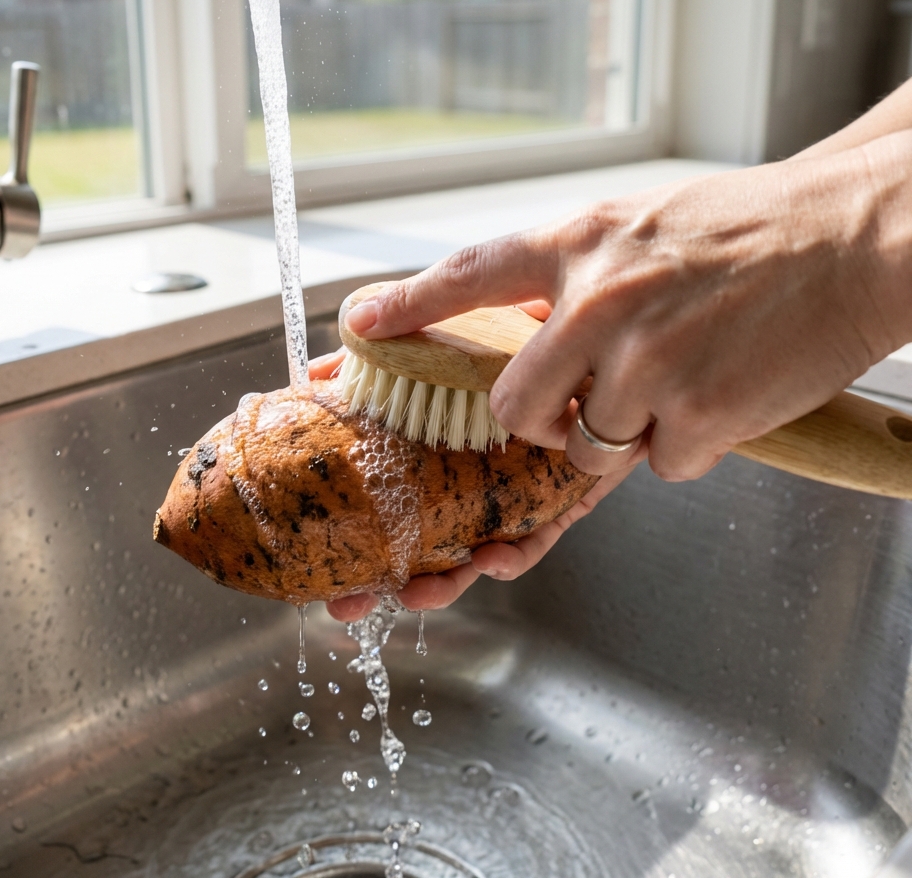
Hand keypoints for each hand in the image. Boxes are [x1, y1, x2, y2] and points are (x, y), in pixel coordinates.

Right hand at [307, 339, 645, 622]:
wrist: (604, 318)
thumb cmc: (520, 326)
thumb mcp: (440, 337)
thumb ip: (382, 357)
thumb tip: (315, 375)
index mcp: (438, 443)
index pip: (386, 493)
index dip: (351, 526)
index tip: (317, 551)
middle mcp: (473, 472)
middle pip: (422, 536)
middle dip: (384, 576)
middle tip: (348, 603)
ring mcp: (513, 488)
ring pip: (472, 549)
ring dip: (444, 580)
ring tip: (414, 594)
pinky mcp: (562, 495)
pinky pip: (536, 537)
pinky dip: (513, 555)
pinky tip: (490, 559)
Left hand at [342, 131, 911, 483]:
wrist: (855, 236)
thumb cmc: (746, 233)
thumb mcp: (639, 226)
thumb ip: (571, 277)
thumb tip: (518, 337)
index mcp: (579, 244)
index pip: (467, 276)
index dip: (405, 305)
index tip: (357, 327)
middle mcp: (598, 303)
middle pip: (512, 409)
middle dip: (534, 425)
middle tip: (577, 405)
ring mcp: (645, 364)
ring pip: (585, 450)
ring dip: (623, 433)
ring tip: (682, 376)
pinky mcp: (698, 418)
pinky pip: (658, 465)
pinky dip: (684, 443)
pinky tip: (722, 390)